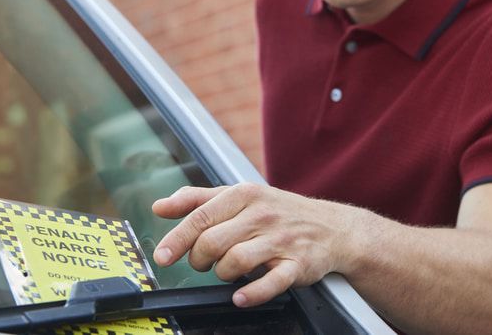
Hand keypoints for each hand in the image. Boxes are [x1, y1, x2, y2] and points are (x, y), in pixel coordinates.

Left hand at [151, 183, 352, 306]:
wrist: (332, 228)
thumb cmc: (278, 212)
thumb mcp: (239, 196)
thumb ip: (198, 200)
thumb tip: (159, 207)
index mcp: (244, 195)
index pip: (201, 216)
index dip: (177, 239)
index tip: (162, 257)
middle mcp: (262, 215)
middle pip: (213, 242)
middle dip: (200, 259)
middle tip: (204, 263)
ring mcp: (281, 240)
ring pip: (235, 261)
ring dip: (222, 274)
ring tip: (227, 271)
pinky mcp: (297, 265)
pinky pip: (270, 282)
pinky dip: (251, 294)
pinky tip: (240, 296)